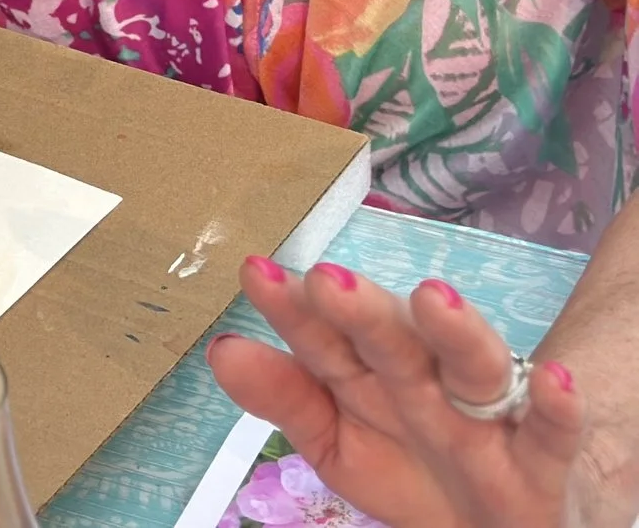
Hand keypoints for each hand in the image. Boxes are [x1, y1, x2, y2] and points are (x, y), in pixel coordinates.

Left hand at [209, 255, 584, 527]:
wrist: (499, 521)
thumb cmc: (411, 468)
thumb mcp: (337, 441)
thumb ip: (285, 398)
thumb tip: (221, 351)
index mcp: (368, 375)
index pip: (325, 338)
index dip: (293, 310)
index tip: (255, 273)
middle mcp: (425, 382)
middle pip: (393, 340)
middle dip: (362, 311)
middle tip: (327, 280)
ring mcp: (484, 417)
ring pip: (473, 366)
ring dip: (456, 332)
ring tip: (434, 298)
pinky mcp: (539, 462)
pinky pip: (552, 434)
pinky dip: (556, 408)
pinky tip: (553, 380)